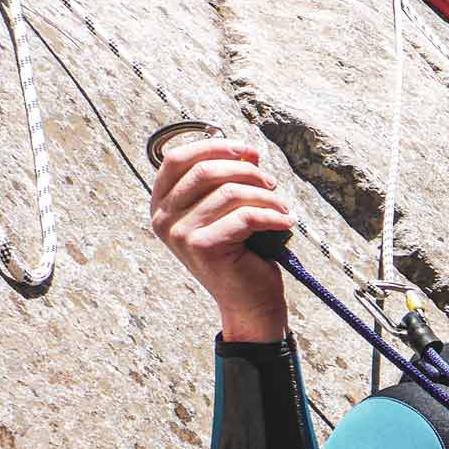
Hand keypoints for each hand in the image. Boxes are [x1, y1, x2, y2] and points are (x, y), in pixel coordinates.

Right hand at [149, 132, 293, 340]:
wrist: (248, 301)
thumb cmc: (241, 253)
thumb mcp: (227, 211)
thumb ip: (227, 181)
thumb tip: (247, 152)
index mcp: (162, 204)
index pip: (177, 158)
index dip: (214, 146)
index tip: (248, 151)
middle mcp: (163, 218)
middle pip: (205, 171)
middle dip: (247, 172)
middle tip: (272, 184)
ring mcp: (179, 234)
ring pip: (230, 193)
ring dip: (265, 196)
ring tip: (282, 207)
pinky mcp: (203, 247)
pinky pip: (246, 216)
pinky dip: (273, 215)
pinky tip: (286, 221)